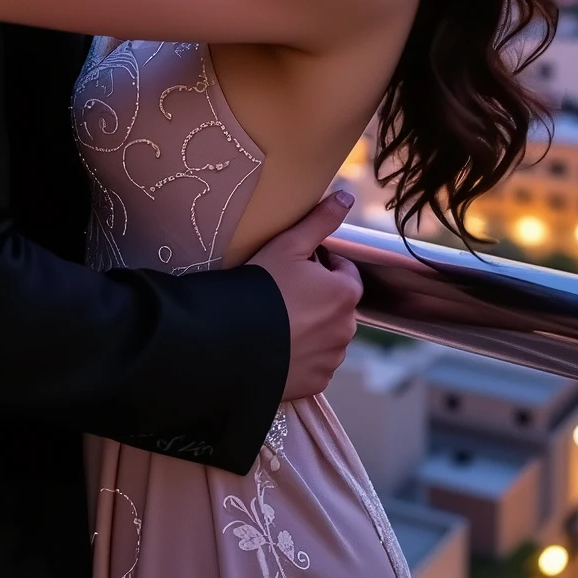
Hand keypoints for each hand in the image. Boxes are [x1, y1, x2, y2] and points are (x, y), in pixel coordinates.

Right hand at [249, 189, 362, 400]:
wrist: (230, 342)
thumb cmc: (260, 287)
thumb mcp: (287, 244)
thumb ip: (320, 220)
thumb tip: (346, 195)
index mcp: (346, 293)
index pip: (344, 272)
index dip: (320, 265)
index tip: (294, 267)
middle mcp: (347, 329)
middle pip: (336, 306)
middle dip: (317, 299)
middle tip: (281, 293)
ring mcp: (331, 359)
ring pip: (326, 337)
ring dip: (311, 329)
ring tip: (276, 321)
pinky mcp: (315, 383)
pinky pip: (314, 364)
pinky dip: (301, 356)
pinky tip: (276, 346)